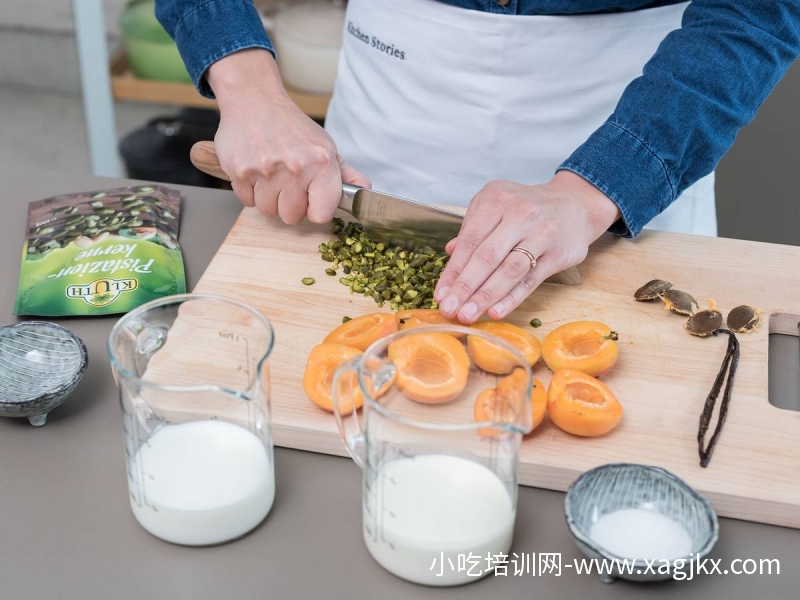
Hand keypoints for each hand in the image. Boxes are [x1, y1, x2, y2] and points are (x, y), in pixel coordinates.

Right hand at [207, 49, 369, 223]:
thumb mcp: (326, 146)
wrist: (255, 99)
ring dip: (269, 199)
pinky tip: (256, 171)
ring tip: (272, 176)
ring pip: (268, 211)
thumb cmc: (293, 127)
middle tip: (288, 183)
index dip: (315, 209)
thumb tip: (367, 191)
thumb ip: (347, 174)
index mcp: (321, 163)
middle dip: (290, 205)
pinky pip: (247, 201)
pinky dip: (251, 191)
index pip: (320, 215)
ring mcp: (264, 170)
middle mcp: (294, 167)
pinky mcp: (239, 171)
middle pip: (291, 217)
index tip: (312, 200)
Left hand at [434, 171, 620, 322]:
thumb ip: (474, 228)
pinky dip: (511, 298)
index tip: (440, 294)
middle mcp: (519, 214)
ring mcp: (541, 233)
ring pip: (508, 270)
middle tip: (449, 309)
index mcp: (497, 199)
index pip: (470, 241)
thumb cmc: (528, 208)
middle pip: (486, 256)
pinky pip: (530, 280)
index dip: (453, 270)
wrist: (575, 203)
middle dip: (464, 287)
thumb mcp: (497, 206)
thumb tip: (449, 253)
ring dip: (485, 296)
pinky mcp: (558, 254)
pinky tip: (495, 311)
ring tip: (467, 315)